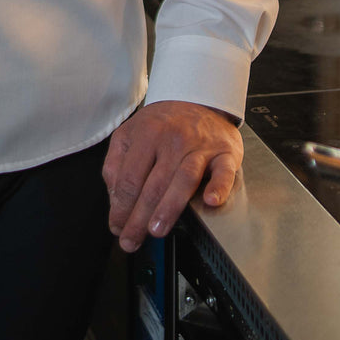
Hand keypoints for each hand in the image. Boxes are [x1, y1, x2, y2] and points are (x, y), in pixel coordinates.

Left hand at [102, 100, 242, 252]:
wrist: (200, 100)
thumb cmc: (163, 124)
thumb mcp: (130, 134)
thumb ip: (116, 164)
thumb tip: (114, 199)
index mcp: (147, 134)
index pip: (130, 176)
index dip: (121, 206)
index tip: (116, 226)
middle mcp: (173, 139)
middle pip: (154, 183)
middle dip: (140, 216)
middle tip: (131, 239)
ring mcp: (200, 146)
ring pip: (184, 179)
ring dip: (169, 207)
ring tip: (157, 229)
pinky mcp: (225, 153)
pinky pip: (224, 172)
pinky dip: (219, 187)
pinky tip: (210, 201)